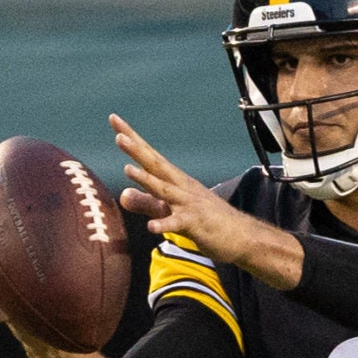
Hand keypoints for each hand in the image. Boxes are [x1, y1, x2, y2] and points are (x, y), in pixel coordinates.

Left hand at [112, 115, 299, 286]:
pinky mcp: (196, 225)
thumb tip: (122, 195)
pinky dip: (165, 224)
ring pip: (165, 190)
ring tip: (127, 168)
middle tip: (119, 133)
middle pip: (156, 165)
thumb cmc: (207, 222)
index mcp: (175, 181)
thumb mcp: (171, 211)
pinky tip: (151, 227)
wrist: (243, 237)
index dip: (133, 140)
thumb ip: (147, 204)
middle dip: (137, 149)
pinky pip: (178, 224)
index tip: (114, 121)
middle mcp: (181, 187)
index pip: (150, 156)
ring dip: (147, 179)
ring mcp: (189, 205)